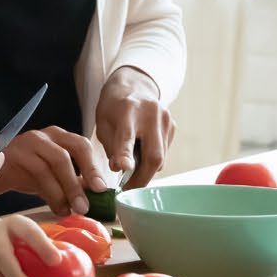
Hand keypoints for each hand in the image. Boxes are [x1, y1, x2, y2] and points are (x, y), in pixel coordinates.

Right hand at [0, 127, 104, 214]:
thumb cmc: (23, 173)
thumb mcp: (51, 176)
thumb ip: (71, 181)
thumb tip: (95, 196)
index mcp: (57, 137)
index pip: (81, 145)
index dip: (93, 166)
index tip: (101, 188)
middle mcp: (44, 135)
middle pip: (70, 151)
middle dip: (82, 178)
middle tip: (87, 203)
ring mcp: (28, 142)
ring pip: (55, 163)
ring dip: (66, 189)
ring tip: (72, 209)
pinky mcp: (14, 154)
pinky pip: (38, 173)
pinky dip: (50, 193)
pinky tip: (56, 207)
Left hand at [95, 67, 176, 188]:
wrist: (134, 85)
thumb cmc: (113, 107)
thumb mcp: (103, 123)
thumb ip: (111, 146)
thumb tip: (120, 169)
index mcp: (128, 109)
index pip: (127, 136)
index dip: (125, 154)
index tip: (123, 168)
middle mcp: (151, 113)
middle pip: (153, 154)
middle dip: (142, 177)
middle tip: (129, 190)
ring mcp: (166, 119)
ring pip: (160, 157)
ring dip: (146, 170)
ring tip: (131, 172)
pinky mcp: (173, 126)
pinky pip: (164, 152)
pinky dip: (152, 160)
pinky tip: (141, 155)